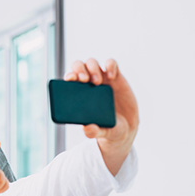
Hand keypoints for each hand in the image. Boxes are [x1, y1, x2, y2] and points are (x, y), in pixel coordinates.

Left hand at [65, 59, 138, 174]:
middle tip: (85, 80)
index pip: (69, 80)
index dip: (68, 76)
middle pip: (78, 67)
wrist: (126, 127)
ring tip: (97, 82)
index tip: (70, 79)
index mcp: (78, 96)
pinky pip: (111, 63)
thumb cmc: (108, 128)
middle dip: (79, 69)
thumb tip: (86, 128)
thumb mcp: (101, 132)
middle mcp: (87, 85)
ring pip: (92, 63)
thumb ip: (93, 132)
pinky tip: (112, 75)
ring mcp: (101, 79)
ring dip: (92, 68)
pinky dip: (110, 65)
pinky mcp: (116, 77)